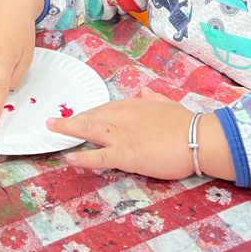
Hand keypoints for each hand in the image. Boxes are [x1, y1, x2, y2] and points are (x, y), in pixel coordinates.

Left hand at [48, 87, 194, 179]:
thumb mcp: (168, 104)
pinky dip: (83, 158)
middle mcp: (122, 117)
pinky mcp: (126, 155)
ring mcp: (122, 136)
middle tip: (54, 123)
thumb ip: (154, 99)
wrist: (198, 138)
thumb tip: (146, 93)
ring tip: (52, 130)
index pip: (104, 108)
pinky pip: (100, 157)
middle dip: (72, 120)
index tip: (78, 117)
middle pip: (92, 117)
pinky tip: (70, 158)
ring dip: (68, 130)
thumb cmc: (186, 123)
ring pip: (89, 131)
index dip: (89, 114)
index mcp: (132, 105)